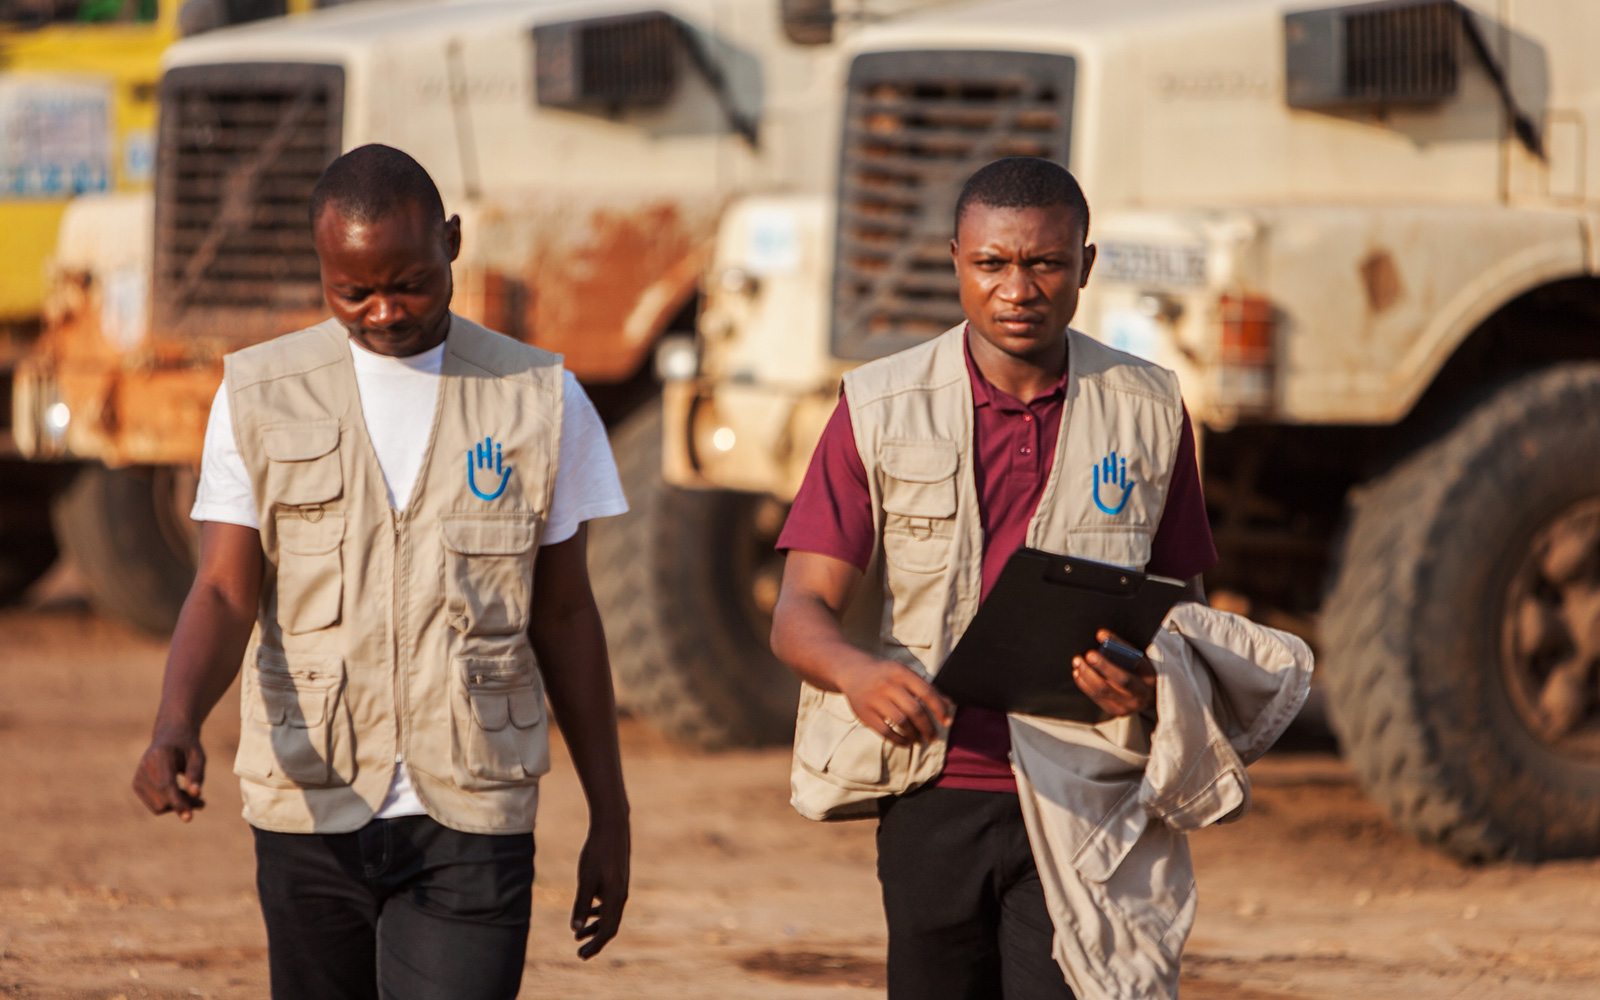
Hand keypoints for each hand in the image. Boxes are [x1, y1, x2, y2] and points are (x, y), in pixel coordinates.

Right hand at [132, 726, 206, 821]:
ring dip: (178, 806)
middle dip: (184, 804)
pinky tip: (180, 793)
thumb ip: (197, 774)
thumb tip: (196, 793)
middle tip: (202, 803)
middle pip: (163, 799)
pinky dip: (169, 804)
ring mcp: (138, 776)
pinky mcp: (136, 784)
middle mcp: (144, 767)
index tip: (190, 817)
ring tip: (195, 798)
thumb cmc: (188, 746)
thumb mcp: (198, 755)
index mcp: (160, 756)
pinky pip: (154, 806)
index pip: (166, 785)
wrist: (170, 736)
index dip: (178, 802)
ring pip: (158, 806)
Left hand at [571, 812, 628, 959]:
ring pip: (610, 914)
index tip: (581, 955)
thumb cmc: (597, 852)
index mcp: (615, 898)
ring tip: (578, 934)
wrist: (612, 826)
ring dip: (595, 926)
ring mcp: (621, 887)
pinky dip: (599, 911)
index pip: (607, 930)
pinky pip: (610, 903)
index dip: (595, 945)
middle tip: (580, 952)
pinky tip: (588, 910)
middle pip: (610, 926)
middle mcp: (621, 895)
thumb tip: (575, 929)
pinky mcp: (618, 879)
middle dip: (595, 940)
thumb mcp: (585, 879)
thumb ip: (581, 904)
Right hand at [839, 658, 953, 746]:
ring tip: (920, 740)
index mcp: (900, 672)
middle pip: (915, 710)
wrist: (853, 672)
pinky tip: (907, 742)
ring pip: (901, 722)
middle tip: (933, 737)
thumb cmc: (886, 675)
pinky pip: (885, 731)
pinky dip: (899, 740)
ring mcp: (874, 699)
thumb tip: (948, 704)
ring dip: (914, 735)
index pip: (926, 692)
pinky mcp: (864, 713)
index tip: (947, 722)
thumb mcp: (905, 674)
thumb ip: (926, 688)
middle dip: (928, 727)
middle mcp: (887, 684)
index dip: (939, 709)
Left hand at [1072, 630, 1156, 717]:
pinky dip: (1085, 684)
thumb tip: (1101, 635)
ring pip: (1103, 690)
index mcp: (1149, 677)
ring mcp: (1128, 706)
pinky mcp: (1115, 711)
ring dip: (1087, 675)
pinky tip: (1078, 673)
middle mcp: (1141, 695)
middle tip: (1086, 655)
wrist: (1147, 697)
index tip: (1101, 636)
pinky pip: (1097, 698)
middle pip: (1119, 680)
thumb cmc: (1138, 671)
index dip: (1117, 648)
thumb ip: (1123, 648)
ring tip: (1078, 662)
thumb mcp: (1138, 659)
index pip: (1135, 662)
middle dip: (1101, 666)